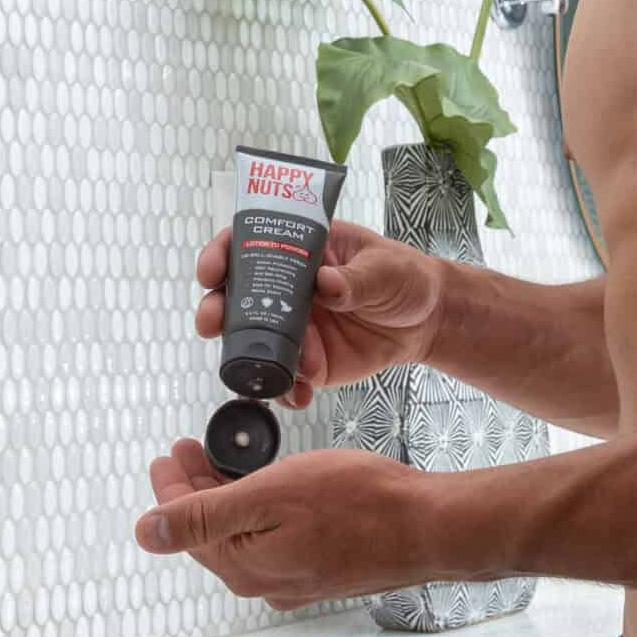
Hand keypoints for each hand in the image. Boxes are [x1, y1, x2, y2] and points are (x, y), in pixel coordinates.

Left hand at [136, 439, 438, 608]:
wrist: (428, 527)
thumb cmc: (356, 503)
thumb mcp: (269, 495)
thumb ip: (204, 515)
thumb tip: (146, 533)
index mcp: (244, 567)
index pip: (186, 527)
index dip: (170, 487)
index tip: (166, 453)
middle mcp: (265, 584)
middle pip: (213, 533)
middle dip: (195, 489)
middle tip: (187, 448)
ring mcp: (295, 581)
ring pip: (244, 536)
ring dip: (227, 497)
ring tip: (222, 458)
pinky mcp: (320, 572)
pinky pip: (273, 541)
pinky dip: (259, 510)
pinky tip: (267, 487)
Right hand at [194, 217, 444, 409]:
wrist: (426, 321)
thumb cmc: (402, 276)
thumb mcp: (384, 268)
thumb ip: (356, 278)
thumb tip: (327, 283)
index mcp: (300, 250)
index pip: (248, 243)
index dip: (222, 254)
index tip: (211, 272)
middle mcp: (287, 289)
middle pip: (236, 296)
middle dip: (216, 310)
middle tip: (211, 323)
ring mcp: (294, 328)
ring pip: (253, 343)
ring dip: (246, 357)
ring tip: (262, 368)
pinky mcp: (309, 361)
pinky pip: (285, 378)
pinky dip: (284, 389)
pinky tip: (297, 393)